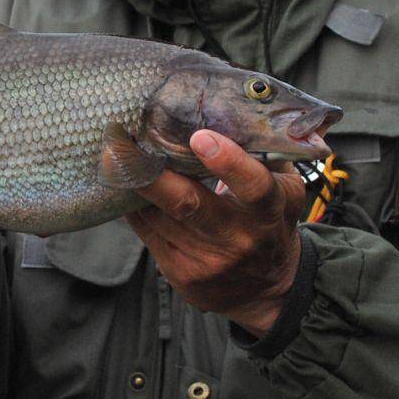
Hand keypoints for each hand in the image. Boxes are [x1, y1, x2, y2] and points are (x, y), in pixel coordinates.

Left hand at [127, 128, 306, 335]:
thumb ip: (266, 154)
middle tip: (121, 145)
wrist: (269, 291)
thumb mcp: (285, 190)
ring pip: (158, 216)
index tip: (200, 137)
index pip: (253, 186)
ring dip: (134, 184)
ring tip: (113, 154)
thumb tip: (238, 107)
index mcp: (269, 212)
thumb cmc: (272, 223)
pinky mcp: (181, 274)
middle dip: (152, 175)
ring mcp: (207, 261)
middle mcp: (238, 239)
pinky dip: (134, 205)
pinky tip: (125, 184)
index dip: (228, 162)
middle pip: (188, 204)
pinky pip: (147, 232)